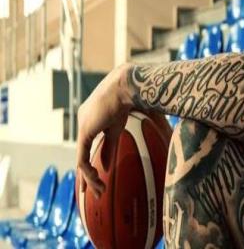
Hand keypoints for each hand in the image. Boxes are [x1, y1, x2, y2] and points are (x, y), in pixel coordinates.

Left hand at [76, 63, 132, 197]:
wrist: (125, 87)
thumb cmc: (126, 101)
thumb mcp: (117, 129)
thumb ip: (109, 147)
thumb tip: (106, 166)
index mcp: (91, 119)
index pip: (86, 146)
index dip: (91, 164)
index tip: (98, 178)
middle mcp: (83, 122)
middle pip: (81, 155)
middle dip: (86, 177)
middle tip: (91, 193)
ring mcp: (82, 126)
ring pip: (81, 160)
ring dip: (89, 178)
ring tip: (99, 191)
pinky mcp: (84, 131)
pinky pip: (82, 158)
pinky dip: (89, 171)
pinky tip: (96, 179)